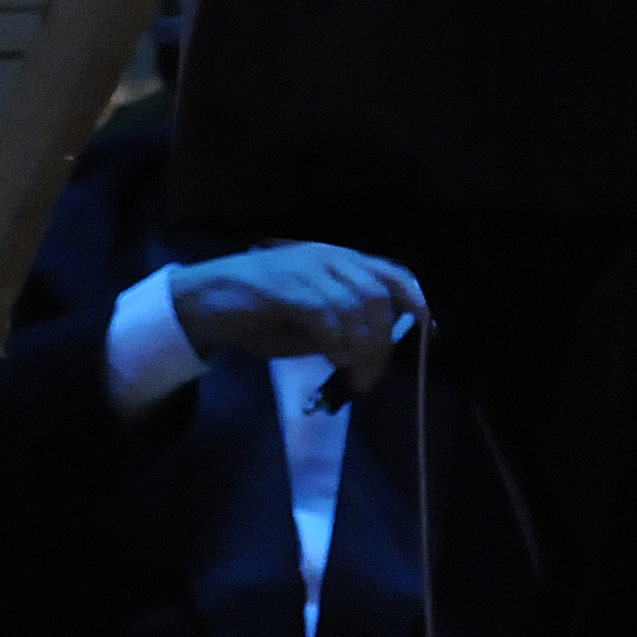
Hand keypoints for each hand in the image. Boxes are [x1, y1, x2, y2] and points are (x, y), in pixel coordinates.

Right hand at [171, 241, 427, 391]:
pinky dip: (336, 342)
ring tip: (354, 379)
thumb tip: (380, 347)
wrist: (204, 302)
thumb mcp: (312, 321)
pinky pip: (325, 315)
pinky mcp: (284, 286)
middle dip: (383, 341)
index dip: (417, 301)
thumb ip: (345, 325)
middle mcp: (327, 257)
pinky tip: (334, 360)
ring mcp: (304, 268)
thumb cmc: (259, 313)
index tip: (432, 333)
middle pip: (378, 294)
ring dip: (362, 349)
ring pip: (356, 305)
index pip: (392, 273)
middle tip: (371, 377)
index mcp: (337, 260)